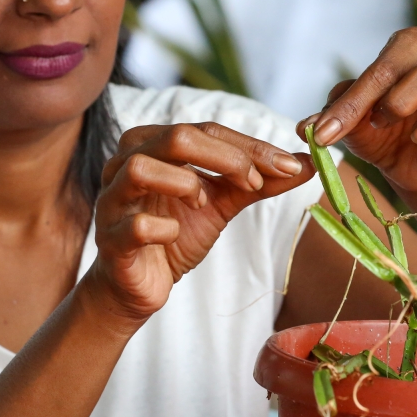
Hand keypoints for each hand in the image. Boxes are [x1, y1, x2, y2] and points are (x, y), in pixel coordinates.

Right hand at [87, 123, 314, 321]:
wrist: (139, 287)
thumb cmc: (176, 235)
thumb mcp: (222, 203)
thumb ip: (259, 182)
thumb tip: (306, 163)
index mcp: (154, 145)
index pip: (205, 129)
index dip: (248, 146)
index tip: (287, 165)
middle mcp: (126, 163)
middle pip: (176, 136)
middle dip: (226, 157)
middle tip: (255, 182)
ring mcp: (114, 200)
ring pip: (141, 168)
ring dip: (185, 183)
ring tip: (203, 203)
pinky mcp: (110, 240)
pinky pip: (135, 225)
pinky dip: (163, 228)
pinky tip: (176, 236)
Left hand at [296, 28, 416, 195]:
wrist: (407, 166)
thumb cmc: (378, 132)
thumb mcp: (350, 125)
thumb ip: (331, 119)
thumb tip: (306, 129)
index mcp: (408, 47)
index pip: (385, 66)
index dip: (355, 102)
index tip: (328, 133)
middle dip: (405, 99)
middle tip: (384, 123)